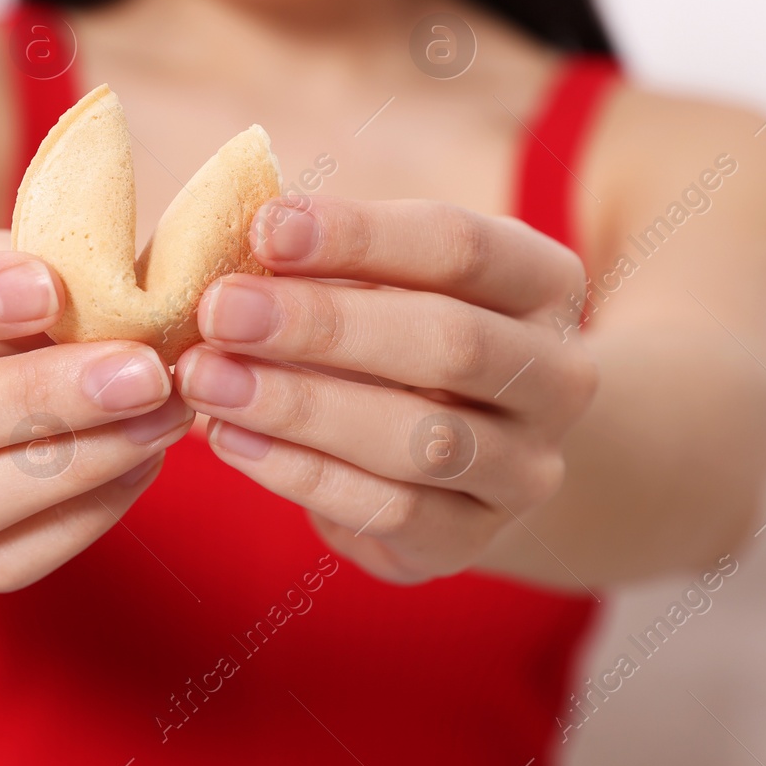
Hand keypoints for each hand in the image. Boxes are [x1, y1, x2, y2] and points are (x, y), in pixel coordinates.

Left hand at [173, 198, 597, 584]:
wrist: (466, 449)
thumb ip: (323, 262)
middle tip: (220, 310)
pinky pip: (389, 510)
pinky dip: (299, 473)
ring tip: (206, 379)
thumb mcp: (382, 280)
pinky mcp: (472, 539)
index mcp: (544, 283)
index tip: (265, 227)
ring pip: (421, 438)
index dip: (360, 235)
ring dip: (299, 405)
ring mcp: (526, 468)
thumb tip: (226, 249)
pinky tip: (229, 439)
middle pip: (450, 343)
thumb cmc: (398, 333)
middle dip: (322, 325)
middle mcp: (559, 377)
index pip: (461, 246)